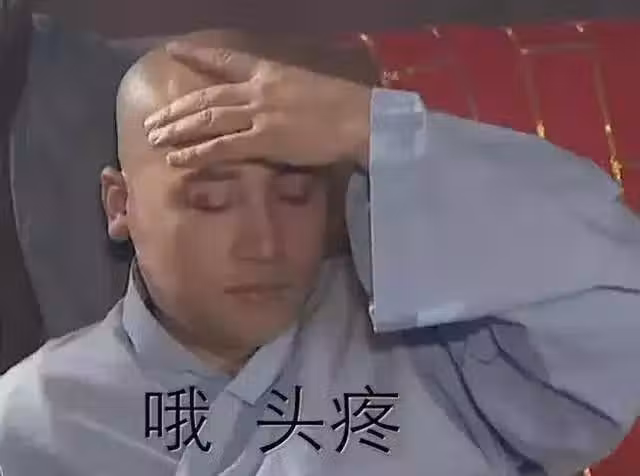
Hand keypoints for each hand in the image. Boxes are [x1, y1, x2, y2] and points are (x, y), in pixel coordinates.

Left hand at [144, 41, 371, 168]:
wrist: (360, 119)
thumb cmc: (344, 104)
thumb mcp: (308, 86)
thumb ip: (283, 92)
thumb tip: (271, 103)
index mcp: (270, 72)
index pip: (227, 60)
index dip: (199, 56)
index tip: (175, 50)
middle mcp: (258, 90)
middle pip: (207, 97)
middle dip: (177, 108)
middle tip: (152, 120)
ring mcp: (259, 115)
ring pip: (208, 119)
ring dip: (178, 129)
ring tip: (154, 138)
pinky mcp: (264, 141)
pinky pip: (222, 147)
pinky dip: (197, 153)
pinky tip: (178, 159)